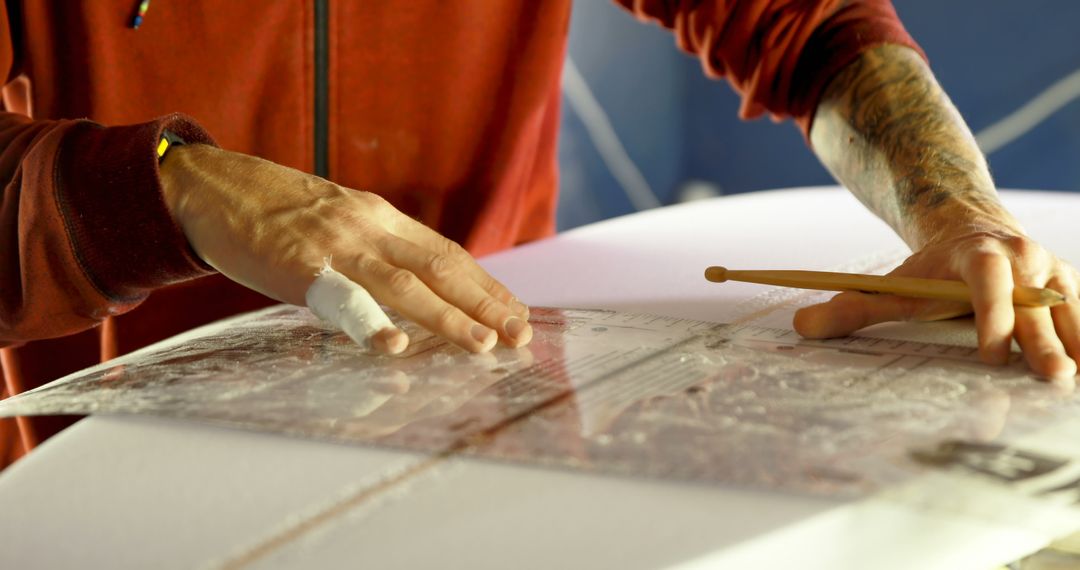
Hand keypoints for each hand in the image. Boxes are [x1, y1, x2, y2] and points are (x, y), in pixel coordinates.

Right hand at [159, 144, 531, 353]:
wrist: (213, 187)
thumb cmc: (278, 214)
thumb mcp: (341, 222)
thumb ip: (378, 251)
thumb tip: (418, 292)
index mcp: (382, 218)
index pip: (448, 254)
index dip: (485, 285)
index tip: (517, 312)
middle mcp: (369, 227)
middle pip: (440, 266)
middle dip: (484, 302)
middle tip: (520, 334)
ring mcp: (335, 245)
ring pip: (403, 284)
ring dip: (447, 317)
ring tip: (482, 345)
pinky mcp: (298, 265)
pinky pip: (341, 298)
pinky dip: (369, 323)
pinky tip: (393, 346)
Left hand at [793, 230, 1079, 382]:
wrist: (973, 232)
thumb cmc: (930, 272)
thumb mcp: (892, 287)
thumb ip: (851, 308)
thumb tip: (801, 326)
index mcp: (979, 254)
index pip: (988, 281)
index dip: (991, 315)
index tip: (990, 353)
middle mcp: (1025, 259)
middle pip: (1037, 304)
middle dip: (1045, 341)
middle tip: (1053, 377)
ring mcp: (1055, 274)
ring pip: (1073, 312)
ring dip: (1079, 347)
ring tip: (1079, 383)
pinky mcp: (1074, 291)